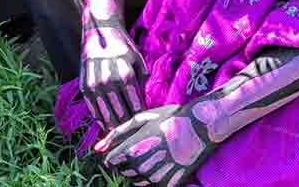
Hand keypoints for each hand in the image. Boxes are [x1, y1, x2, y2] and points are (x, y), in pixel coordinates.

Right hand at [80, 17, 148, 127]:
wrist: (100, 30)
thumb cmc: (123, 46)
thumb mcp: (138, 60)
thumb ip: (142, 83)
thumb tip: (145, 104)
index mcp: (125, 75)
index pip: (136, 108)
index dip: (142, 120)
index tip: (146, 126)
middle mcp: (108, 81)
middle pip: (121, 115)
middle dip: (129, 126)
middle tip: (135, 133)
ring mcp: (94, 85)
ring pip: (106, 116)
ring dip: (115, 127)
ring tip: (121, 133)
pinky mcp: (85, 86)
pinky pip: (93, 109)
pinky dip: (101, 119)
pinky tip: (107, 124)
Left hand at [94, 103, 215, 185]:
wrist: (200, 126)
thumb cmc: (168, 118)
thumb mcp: (141, 120)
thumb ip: (117, 134)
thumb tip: (97, 148)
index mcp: (133, 149)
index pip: (112, 162)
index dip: (115, 156)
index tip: (123, 148)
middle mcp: (143, 167)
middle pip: (124, 172)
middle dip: (127, 163)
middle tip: (141, 149)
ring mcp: (157, 177)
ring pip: (138, 181)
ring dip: (140, 171)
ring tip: (153, 154)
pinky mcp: (170, 183)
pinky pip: (154, 186)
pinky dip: (154, 177)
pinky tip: (162, 163)